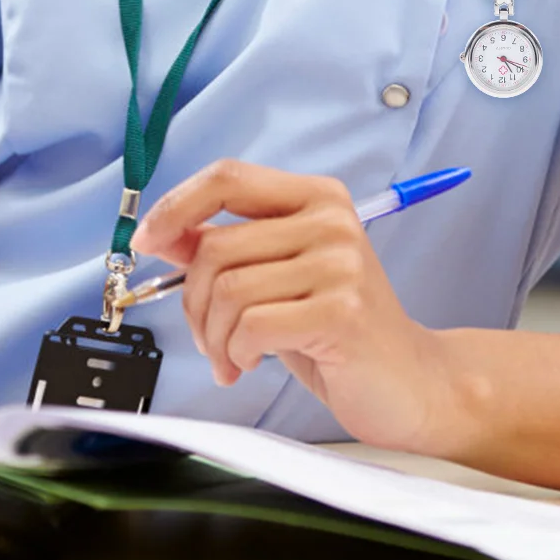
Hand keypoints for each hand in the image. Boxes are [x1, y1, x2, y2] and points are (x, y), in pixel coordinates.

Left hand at [131, 160, 451, 449]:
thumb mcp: (276, 276)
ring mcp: (340, 264)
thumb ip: (226, 247)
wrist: (411, 382)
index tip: (148, 240)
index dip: (176, 205)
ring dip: (213, 337)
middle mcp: (330, 220)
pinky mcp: (341, 312)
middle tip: (207, 337)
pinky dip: (235, 353)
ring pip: (227, 290)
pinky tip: (247, 366)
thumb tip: (162, 234)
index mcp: (315, 196)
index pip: (227, 177)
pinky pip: (251, 327)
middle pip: (216, 246)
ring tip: (230, 357)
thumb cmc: (335, 329)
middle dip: (192, 302)